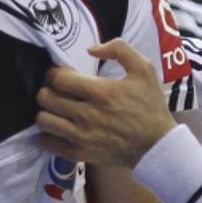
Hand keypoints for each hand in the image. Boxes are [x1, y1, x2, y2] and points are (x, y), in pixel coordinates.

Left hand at [37, 39, 176, 167]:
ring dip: (45, 111)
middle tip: (54, 90)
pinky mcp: (80, 154)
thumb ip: (120, 49)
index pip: (58, 79)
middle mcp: (87, 115)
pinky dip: (46, 135)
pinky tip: (56, 128)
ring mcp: (82, 136)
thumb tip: (91, 49)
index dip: (52, 73)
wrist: (157, 146)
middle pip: (45, 98)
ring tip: (54, 109)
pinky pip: (48, 143)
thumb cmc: (150, 106)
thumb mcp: (144, 69)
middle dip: (46, 90)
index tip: (58, 75)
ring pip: (43, 120)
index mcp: (101, 92)